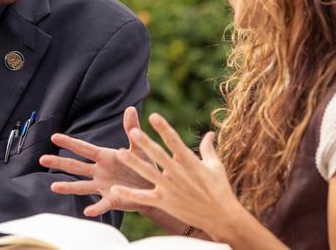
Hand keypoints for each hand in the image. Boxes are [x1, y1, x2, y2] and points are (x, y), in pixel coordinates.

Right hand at [39, 106, 154, 216]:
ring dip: (68, 187)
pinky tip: (87, 211)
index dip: (69, 143)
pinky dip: (95, 208)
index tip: (54, 137)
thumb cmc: (144, 165)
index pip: (83, 148)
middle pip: (76, 166)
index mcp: (105, 157)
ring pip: (82, 186)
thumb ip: (132, 129)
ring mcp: (104, 186)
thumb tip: (129, 108)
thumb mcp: (138, 146)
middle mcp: (100, 171)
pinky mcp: (113, 200)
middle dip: (59, 162)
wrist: (155, 187)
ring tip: (53, 187)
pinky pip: (102, 205)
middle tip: (42, 159)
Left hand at [111, 113, 243, 240]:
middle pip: (159, 156)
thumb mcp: (215, 167)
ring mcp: (171, 189)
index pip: (175, 142)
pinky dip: (129, 194)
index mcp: (191, 163)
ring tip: (120, 153)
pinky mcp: (165, 203)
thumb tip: (210, 133)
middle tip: (133, 132)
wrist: (221, 218)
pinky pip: (144, 198)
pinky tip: (114, 189)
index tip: (154, 116)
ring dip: (134, 164)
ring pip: (149, 174)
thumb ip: (208, 149)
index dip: (164, 128)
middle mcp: (179, 175)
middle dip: (146, 144)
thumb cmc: (220, 190)